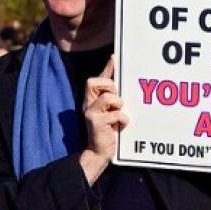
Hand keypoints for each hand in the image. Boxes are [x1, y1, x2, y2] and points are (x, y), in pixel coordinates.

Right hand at [79, 56, 128, 185]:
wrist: (99, 152)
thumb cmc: (108, 130)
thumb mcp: (111, 111)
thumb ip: (114, 96)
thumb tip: (121, 83)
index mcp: (92, 98)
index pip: (98, 78)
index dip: (107, 68)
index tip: (115, 57)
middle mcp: (87, 103)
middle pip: (93, 81)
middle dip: (109, 86)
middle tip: (117, 100)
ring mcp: (89, 112)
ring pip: (107, 97)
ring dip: (118, 104)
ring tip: (118, 114)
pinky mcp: (95, 122)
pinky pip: (115, 113)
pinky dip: (122, 120)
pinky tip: (119, 126)